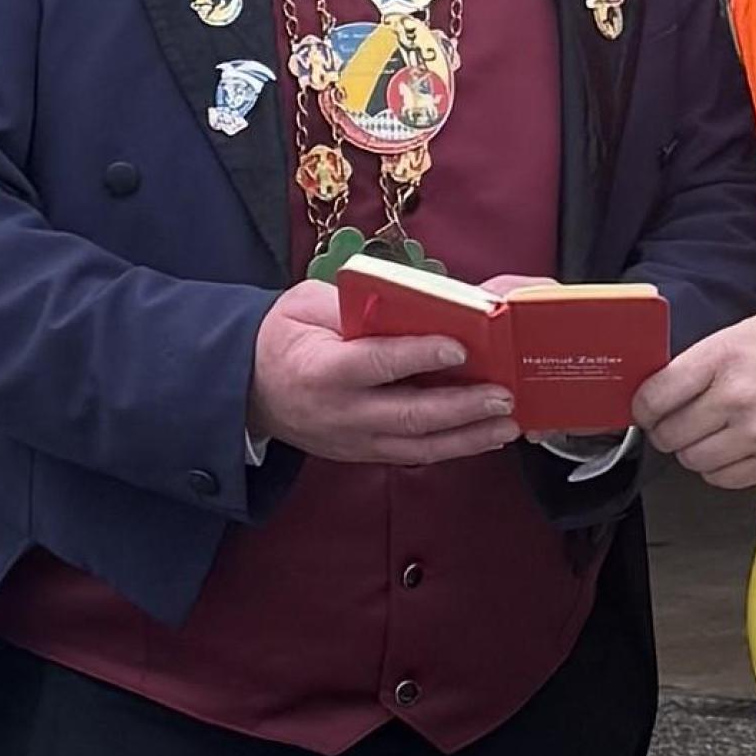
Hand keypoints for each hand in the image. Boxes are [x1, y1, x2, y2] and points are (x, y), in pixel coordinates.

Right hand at [247, 280, 519, 465]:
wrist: (247, 388)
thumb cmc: (284, 336)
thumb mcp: (307, 304)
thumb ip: (356, 304)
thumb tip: (415, 301)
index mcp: (321, 369)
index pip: (376, 363)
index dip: (418, 356)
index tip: (459, 348)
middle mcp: (340, 412)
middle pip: (407, 415)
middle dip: (461, 408)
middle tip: (502, 396)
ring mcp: (353, 440)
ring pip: (418, 445)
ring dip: (468, 437)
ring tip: (508, 424)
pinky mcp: (364, 452)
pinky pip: (414, 454)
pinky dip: (453, 447)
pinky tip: (485, 436)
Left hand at [631, 309, 755, 489]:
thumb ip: (713, 356)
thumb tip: (674, 383)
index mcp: (726, 355)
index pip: (658, 393)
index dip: (643, 407)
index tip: (645, 409)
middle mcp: (737, 396)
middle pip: (671, 433)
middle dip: (666, 431)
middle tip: (674, 426)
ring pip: (694, 461)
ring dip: (693, 453)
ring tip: (708, 438)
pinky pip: (725, 479)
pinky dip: (719, 471)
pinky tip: (731, 452)